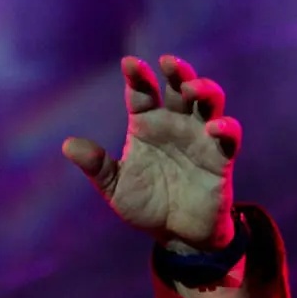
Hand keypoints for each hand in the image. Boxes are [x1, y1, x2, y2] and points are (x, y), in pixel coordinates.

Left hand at [63, 55, 240, 250]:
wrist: (177, 235)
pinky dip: (225, 128)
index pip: (142, 94)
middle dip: (177, 72)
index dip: (137, 77)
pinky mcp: (220, 158)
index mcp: (146, 126)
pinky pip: (228, 137)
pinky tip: (213, 127)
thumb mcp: (115, 187)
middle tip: (169, 62)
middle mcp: (174, 125)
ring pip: (209, 103)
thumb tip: (68, 145)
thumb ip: (97, 166)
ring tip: (192, 88)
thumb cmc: (146, 205)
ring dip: (204, 90)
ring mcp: (199, 138)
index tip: (129, 63)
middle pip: (179, 88)